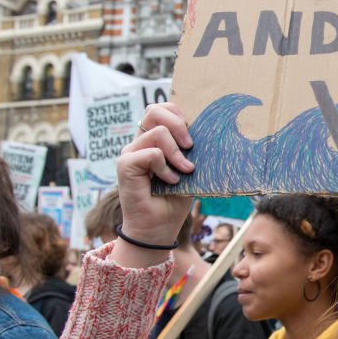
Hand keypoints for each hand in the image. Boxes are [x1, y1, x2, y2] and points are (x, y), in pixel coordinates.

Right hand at [112, 103, 194, 266]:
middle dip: (178, 124)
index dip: (179, 115)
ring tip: (184, 172)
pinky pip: (151, 153)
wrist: (158, 228)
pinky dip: (165, 167)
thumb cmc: (174, 200)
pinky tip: (170, 182)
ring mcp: (130, 153)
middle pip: (154, 110)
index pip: (162, 110)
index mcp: (153, 141)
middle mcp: (139, 143)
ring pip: (157, 132)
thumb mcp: (190, 171)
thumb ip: (191, 152)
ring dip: (177, 153)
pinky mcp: (125, 165)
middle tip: (191, 146)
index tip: (193, 138)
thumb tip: (212, 134)